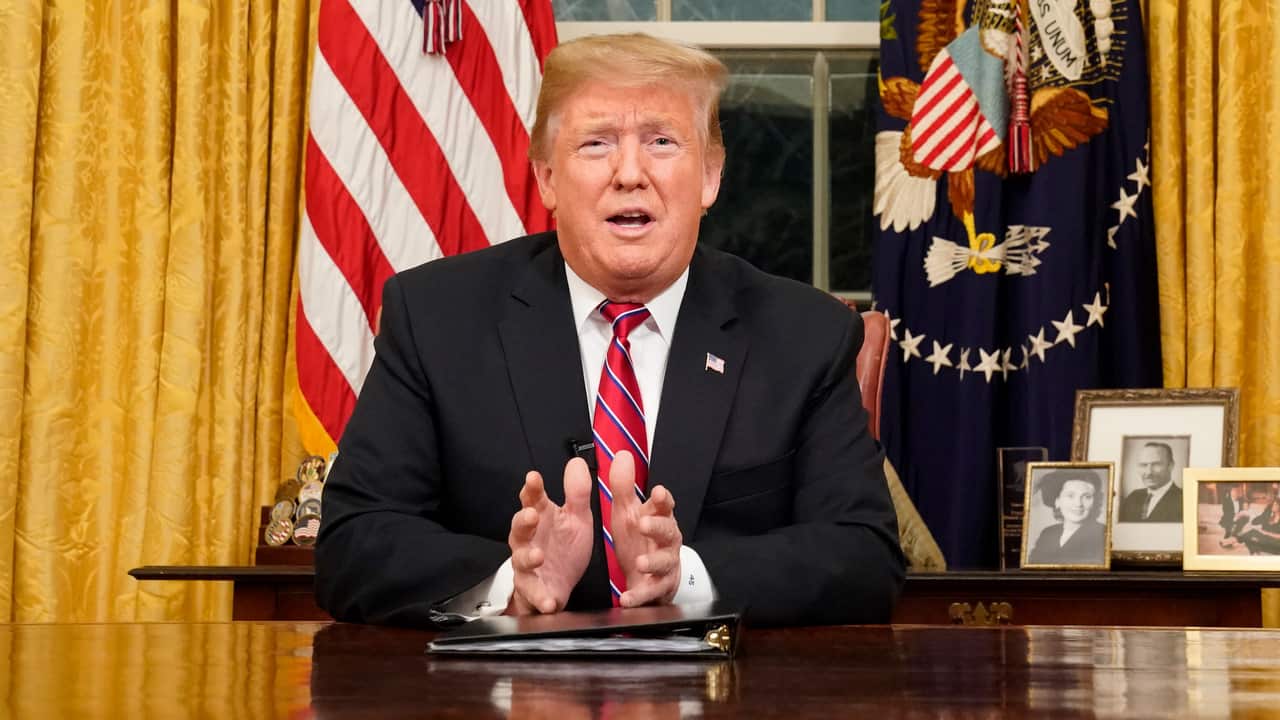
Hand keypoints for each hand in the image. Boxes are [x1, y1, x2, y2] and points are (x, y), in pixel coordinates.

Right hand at [507, 458, 593, 613]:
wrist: (562, 584)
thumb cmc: (564, 547)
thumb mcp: (577, 518)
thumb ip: (577, 493)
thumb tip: (577, 463)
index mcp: (541, 519)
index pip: (532, 499)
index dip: (531, 488)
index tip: (533, 478)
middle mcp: (529, 541)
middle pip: (519, 528)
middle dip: (523, 521)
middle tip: (531, 515)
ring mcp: (529, 567)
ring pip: (521, 561)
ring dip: (528, 557)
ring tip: (537, 556)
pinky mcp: (534, 592)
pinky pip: (534, 596)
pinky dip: (541, 598)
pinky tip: (549, 600)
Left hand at [607, 450, 682, 607]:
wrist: (650, 575)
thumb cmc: (641, 539)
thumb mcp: (629, 513)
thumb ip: (623, 487)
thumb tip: (622, 456)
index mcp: (658, 519)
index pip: (664, 506)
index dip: (663, 500)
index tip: (658, 492)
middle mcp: (665, 541)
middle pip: (667, 532)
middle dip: (657, 527)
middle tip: (644, 523)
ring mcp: (664, 565)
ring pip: (663, 563)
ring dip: (652, 562)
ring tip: (640, 562)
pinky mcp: (658, 588)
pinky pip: (650, 592)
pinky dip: (639, 595)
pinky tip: (628, 597)